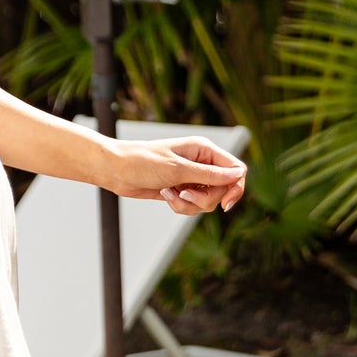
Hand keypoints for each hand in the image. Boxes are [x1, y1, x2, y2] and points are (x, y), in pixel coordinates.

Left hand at [114, 137, 246, 214]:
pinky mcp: (182, 189)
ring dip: (190, 204)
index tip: (225, 204)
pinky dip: (181, 206)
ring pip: (207, 201)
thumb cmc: (144, 162)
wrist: (117, 170)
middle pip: (223, 189)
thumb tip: (239, 175)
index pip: (236, 169)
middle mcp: (202, 163)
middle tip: (185, 195)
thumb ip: (210, 175)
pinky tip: (165, 195)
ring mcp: (192, 177)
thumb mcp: (178, 170)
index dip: (235, 188)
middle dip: (205, 198)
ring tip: (170, 194)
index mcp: (204, 150)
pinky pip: (193, 205)